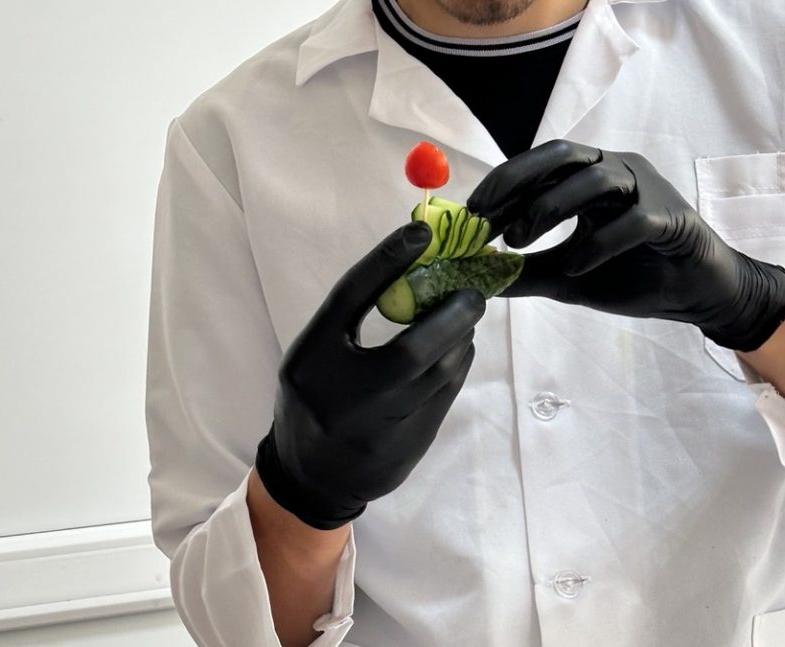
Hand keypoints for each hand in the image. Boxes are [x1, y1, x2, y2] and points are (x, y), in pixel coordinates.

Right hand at [255, 222, 484, 529]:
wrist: (313, 475)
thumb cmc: (314, 398)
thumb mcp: (315, 350)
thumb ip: (351, 312)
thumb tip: (408, 262)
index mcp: (313, 362)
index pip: (351, 298)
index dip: (387, 259)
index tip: (420, 232)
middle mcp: (346, 396)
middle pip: (413, 349)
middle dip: (452, 315)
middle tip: (471, 292)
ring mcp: (381, 427)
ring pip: (439, 375)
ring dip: (460, 339)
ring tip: (464, 317)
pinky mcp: (409, 444)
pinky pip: (446, 395)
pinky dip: (457, 365)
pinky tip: (456, 349)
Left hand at [468, 140, 784, 350]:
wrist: (693, 293)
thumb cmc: (631, 275)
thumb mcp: (566, 276)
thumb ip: (525, 273)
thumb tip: (475, 279)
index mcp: (589, 178)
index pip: (539, 165)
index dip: (502, 184)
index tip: (469, 213)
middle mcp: (616, 171)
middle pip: (562, 155)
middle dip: (517, 182)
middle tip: (484, 220)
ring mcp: (646, 189)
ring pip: (595, 179)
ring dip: (549, 208)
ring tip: (517, 243)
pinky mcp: (671, 218)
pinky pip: (633, 220)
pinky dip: (599, 242)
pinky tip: (575, 267)